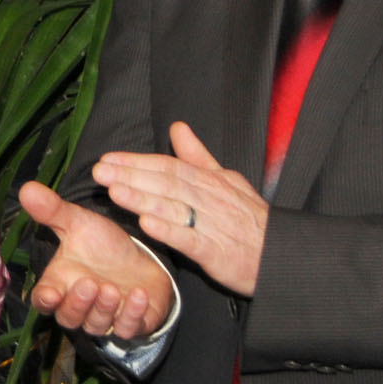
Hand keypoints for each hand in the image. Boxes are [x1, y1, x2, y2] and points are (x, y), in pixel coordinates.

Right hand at [20, 180, 172, 337]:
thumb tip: (27, 188)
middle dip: (78, 304)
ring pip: (97, 325)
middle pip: (69, 317)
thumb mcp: (80, 224)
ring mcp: (106, 318)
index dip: (46, 300)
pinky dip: (132, 314)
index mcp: (61, 285)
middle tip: (89, 283)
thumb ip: (53, 211)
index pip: (44, 300)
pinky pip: (128, 329)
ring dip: (104, 309)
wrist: (142, 257)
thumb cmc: (103, 245)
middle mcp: (81, 307)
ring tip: (112, 288)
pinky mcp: (132, 323)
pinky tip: (139, 294)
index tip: (51, 293)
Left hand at [95, 121, 268, 296]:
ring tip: (114, 192)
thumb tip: (177, 127)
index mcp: (210, 181)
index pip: (168, 167)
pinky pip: (190, 240)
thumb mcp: (227, 180)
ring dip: (143, 199)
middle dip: (131, 176)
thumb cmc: (250, 219)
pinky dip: (169, 231)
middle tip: (100, 171)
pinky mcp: (217, 252)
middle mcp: (209, 199)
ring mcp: (213, 225)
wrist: (282, 255)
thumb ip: (198, 156)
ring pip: (174, 208)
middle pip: (166, 183)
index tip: (108, 159)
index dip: (137, 162)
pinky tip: (147, 224)